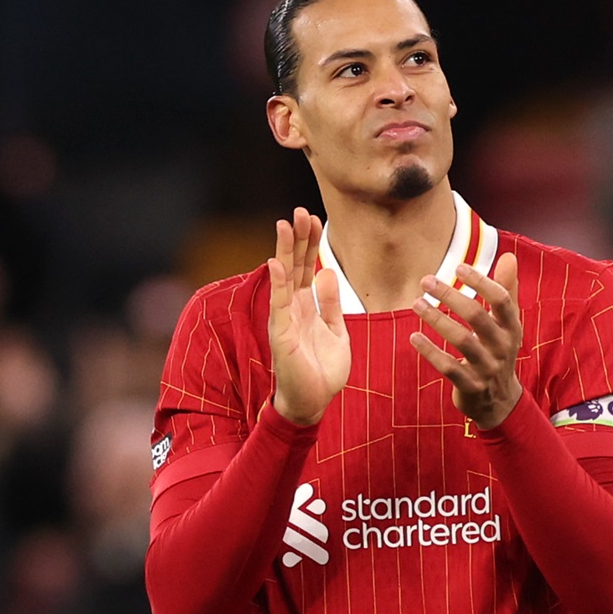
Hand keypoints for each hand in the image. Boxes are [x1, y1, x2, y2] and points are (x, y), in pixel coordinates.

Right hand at [265, 209, 349, 427]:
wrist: (313, 402)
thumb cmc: (323, 370)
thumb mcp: (336, 331)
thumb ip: (331, 303)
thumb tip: (329, 272)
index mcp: (307, 306)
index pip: (307, 267)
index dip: (310, 243)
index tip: (315, 218)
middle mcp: (292, 308)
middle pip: (294, 265)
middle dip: (298, 238)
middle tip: (301, 211)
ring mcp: (285, 319)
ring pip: (284, 278)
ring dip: (284, 251)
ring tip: (286, 223)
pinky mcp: (280, 335)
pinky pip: (279, 305)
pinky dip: (277, 284)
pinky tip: (276, 262)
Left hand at [412, 252, 524, 431]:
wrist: (499, 402)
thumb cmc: (498, 352)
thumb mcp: (507, 324)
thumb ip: (507, 290)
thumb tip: (509, 256)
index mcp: (512, 328)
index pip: (501, 299)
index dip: (481, 281)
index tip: (458, 266)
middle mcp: (503, 347)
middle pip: (477, 316)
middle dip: (450, 295)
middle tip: (426, 280)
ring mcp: (487, 368)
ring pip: (461, 340)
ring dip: (436, 319)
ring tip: (416, 303)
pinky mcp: (471, 386)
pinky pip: (448, 367)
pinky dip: (430, 352)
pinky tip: (414, 337)